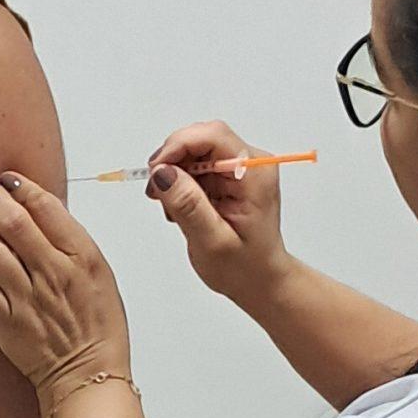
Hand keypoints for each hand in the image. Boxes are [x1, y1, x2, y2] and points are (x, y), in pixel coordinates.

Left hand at [0, 175, 133, 407]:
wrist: (89, 373)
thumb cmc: (96, 323)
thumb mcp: (99, 272)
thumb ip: (69, 239)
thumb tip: (37, 208)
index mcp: (82, 256)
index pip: (45, 204)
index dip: (21, 186)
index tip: (10, 182)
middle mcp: (53, 273)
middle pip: (10, 219)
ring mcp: (26, 298)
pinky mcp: (5, 321)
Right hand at [145, 121, 291, 306]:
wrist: (260, 280)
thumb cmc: (246, 267)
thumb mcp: (212, 242)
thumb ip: (188, 205)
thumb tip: (163, 173)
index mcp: (254, 175)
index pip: (213, 136)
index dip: (178, 146)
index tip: (156, 170)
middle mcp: (250, 163)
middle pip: (201, 138)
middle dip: (172, 161)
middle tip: (157, 192)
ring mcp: (239, 168)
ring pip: (194, 150)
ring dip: (174, 174)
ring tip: (172, 208)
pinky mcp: (228, 175)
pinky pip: (196, 164)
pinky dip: (180, 182)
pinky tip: (181, 207)